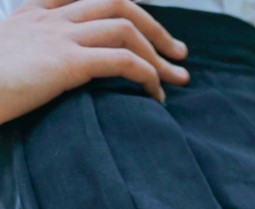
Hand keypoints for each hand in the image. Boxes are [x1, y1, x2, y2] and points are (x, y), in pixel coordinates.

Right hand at [0, 0, 188, 126]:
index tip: (144, 31)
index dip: (123, 10)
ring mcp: (59, 36)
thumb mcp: (7, 58)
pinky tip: (155, 96)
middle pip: (115, 2)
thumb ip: (31, 56)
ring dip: (158, 53)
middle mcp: (50, 17)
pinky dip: (146, 76)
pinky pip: (121, 60)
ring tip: (176, 80)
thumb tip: (46, 75)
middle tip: (178, 54)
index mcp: (34, 12)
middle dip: (154, 27)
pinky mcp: (66, 62)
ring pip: (124, 27)